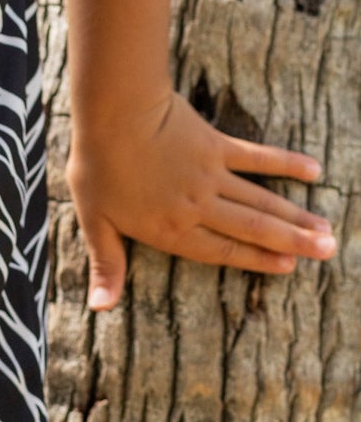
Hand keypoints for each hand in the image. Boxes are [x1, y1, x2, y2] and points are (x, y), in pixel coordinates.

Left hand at [67, 88, 333, 309]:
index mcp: (172, 229)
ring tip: (326, 230)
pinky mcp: (216, 145)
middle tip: (327, 252)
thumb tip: (99, 308)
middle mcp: (199, 207)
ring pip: (262, 201)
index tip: (288, 267)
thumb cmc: (98, 166)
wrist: (114, 113)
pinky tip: (313, 170)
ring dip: (296, 216)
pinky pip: (257, 158)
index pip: (221, 251)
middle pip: (253, 229)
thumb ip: (107, 264)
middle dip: (292, 243)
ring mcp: (211, 175)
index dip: (256, 260)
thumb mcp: (95, 220)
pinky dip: (286, 163)